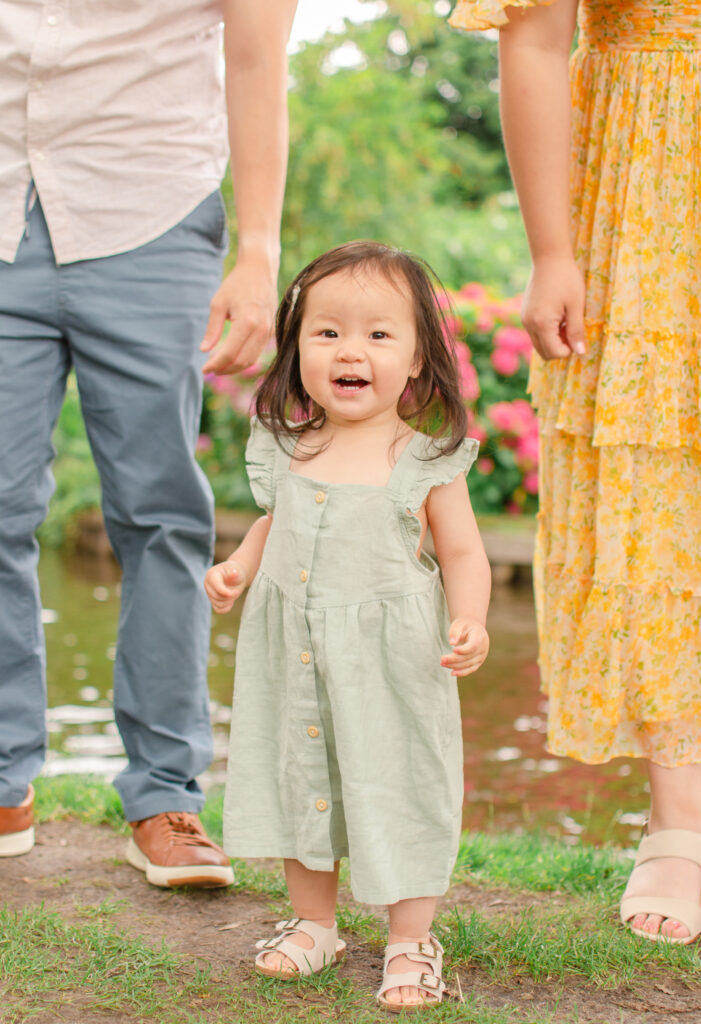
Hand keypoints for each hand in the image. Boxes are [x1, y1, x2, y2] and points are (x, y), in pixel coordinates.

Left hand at [200, 257, 276, 374]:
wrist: (260, 270)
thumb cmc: (237, 284)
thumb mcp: (218, 304)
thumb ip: (212, 329)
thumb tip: (204, 350)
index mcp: (247, 322)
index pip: (229, 354)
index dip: (215, 365)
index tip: (204, 369)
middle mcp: (261, 330)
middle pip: (242, 362)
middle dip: (225, 369)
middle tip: (210, 369)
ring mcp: (268, 332)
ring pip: (252, 360)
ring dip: (235, 367)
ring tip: (219, 366)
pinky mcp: (270, 331)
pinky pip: (257, 352)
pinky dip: (244, 359)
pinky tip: (231, 357)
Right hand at [204, 560, 247, 613]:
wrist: (236, 576)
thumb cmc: (236, 572)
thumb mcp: (236, 570)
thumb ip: (234, 572)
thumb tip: (233, 573)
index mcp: (211, 575)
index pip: (216, 586)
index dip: (225, 592)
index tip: (236, 592)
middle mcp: (208, 585)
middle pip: (216, 596)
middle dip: (228, 597)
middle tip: (237, 592)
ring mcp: (209, 594)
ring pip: (217, 604)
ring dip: (228, 602)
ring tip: (234, 594)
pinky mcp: (213, 601)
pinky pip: (218, 610)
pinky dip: (226, 608)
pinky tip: (231, 602)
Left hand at [441, 618, 488, 676]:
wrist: (473, 628)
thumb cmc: (464, 626)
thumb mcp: (459, 624)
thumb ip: (455, 632)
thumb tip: (452, 643)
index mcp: (480, 636)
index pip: (473, 646)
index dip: (464, 650)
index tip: (453, 650)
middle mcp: (483, 647)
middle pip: (469, 657)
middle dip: (454, 659)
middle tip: (442, 659)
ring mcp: (481, 656)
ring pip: (468, 664)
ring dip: (455, 666)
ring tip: (442, 664)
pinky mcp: (478, 662)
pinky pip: (471, 669)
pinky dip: (462, 672)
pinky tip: (452, 673)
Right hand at [521, 255, 585, 359]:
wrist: (549, 258)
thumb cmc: (566, 279)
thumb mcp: (576, 305)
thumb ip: (577, 330)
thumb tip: (580, 352)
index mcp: (542, 323)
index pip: (554, 352)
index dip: (569, 349)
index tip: (577, 334)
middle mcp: (529, 324)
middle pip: (544, 353)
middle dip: (560, 348)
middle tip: (572, 330)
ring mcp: (525, 320)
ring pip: (539, 345)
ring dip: (553, 341)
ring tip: (565, 322)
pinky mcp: (524, 315)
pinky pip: (535, 334)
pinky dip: (547, 333)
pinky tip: (557, 317)